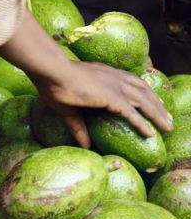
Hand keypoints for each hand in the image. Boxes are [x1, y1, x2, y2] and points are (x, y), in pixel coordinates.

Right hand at [33, 60, 172, 147]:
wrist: (52, 72)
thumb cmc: (55, 86)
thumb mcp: (69, 109)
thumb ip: (79, 127)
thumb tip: (84, 145)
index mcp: (106, 75)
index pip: (133, 82)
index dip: (145, 92)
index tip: (154, 101)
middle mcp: (115, 78)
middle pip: (145, 91)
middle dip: (157, 105)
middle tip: (167, 117)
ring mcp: (115, 87)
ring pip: (144, 101)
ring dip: (157, 114)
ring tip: (167, 126)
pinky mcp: (112, 97)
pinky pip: (132, 113)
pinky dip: (142, 123)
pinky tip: (150, 133)